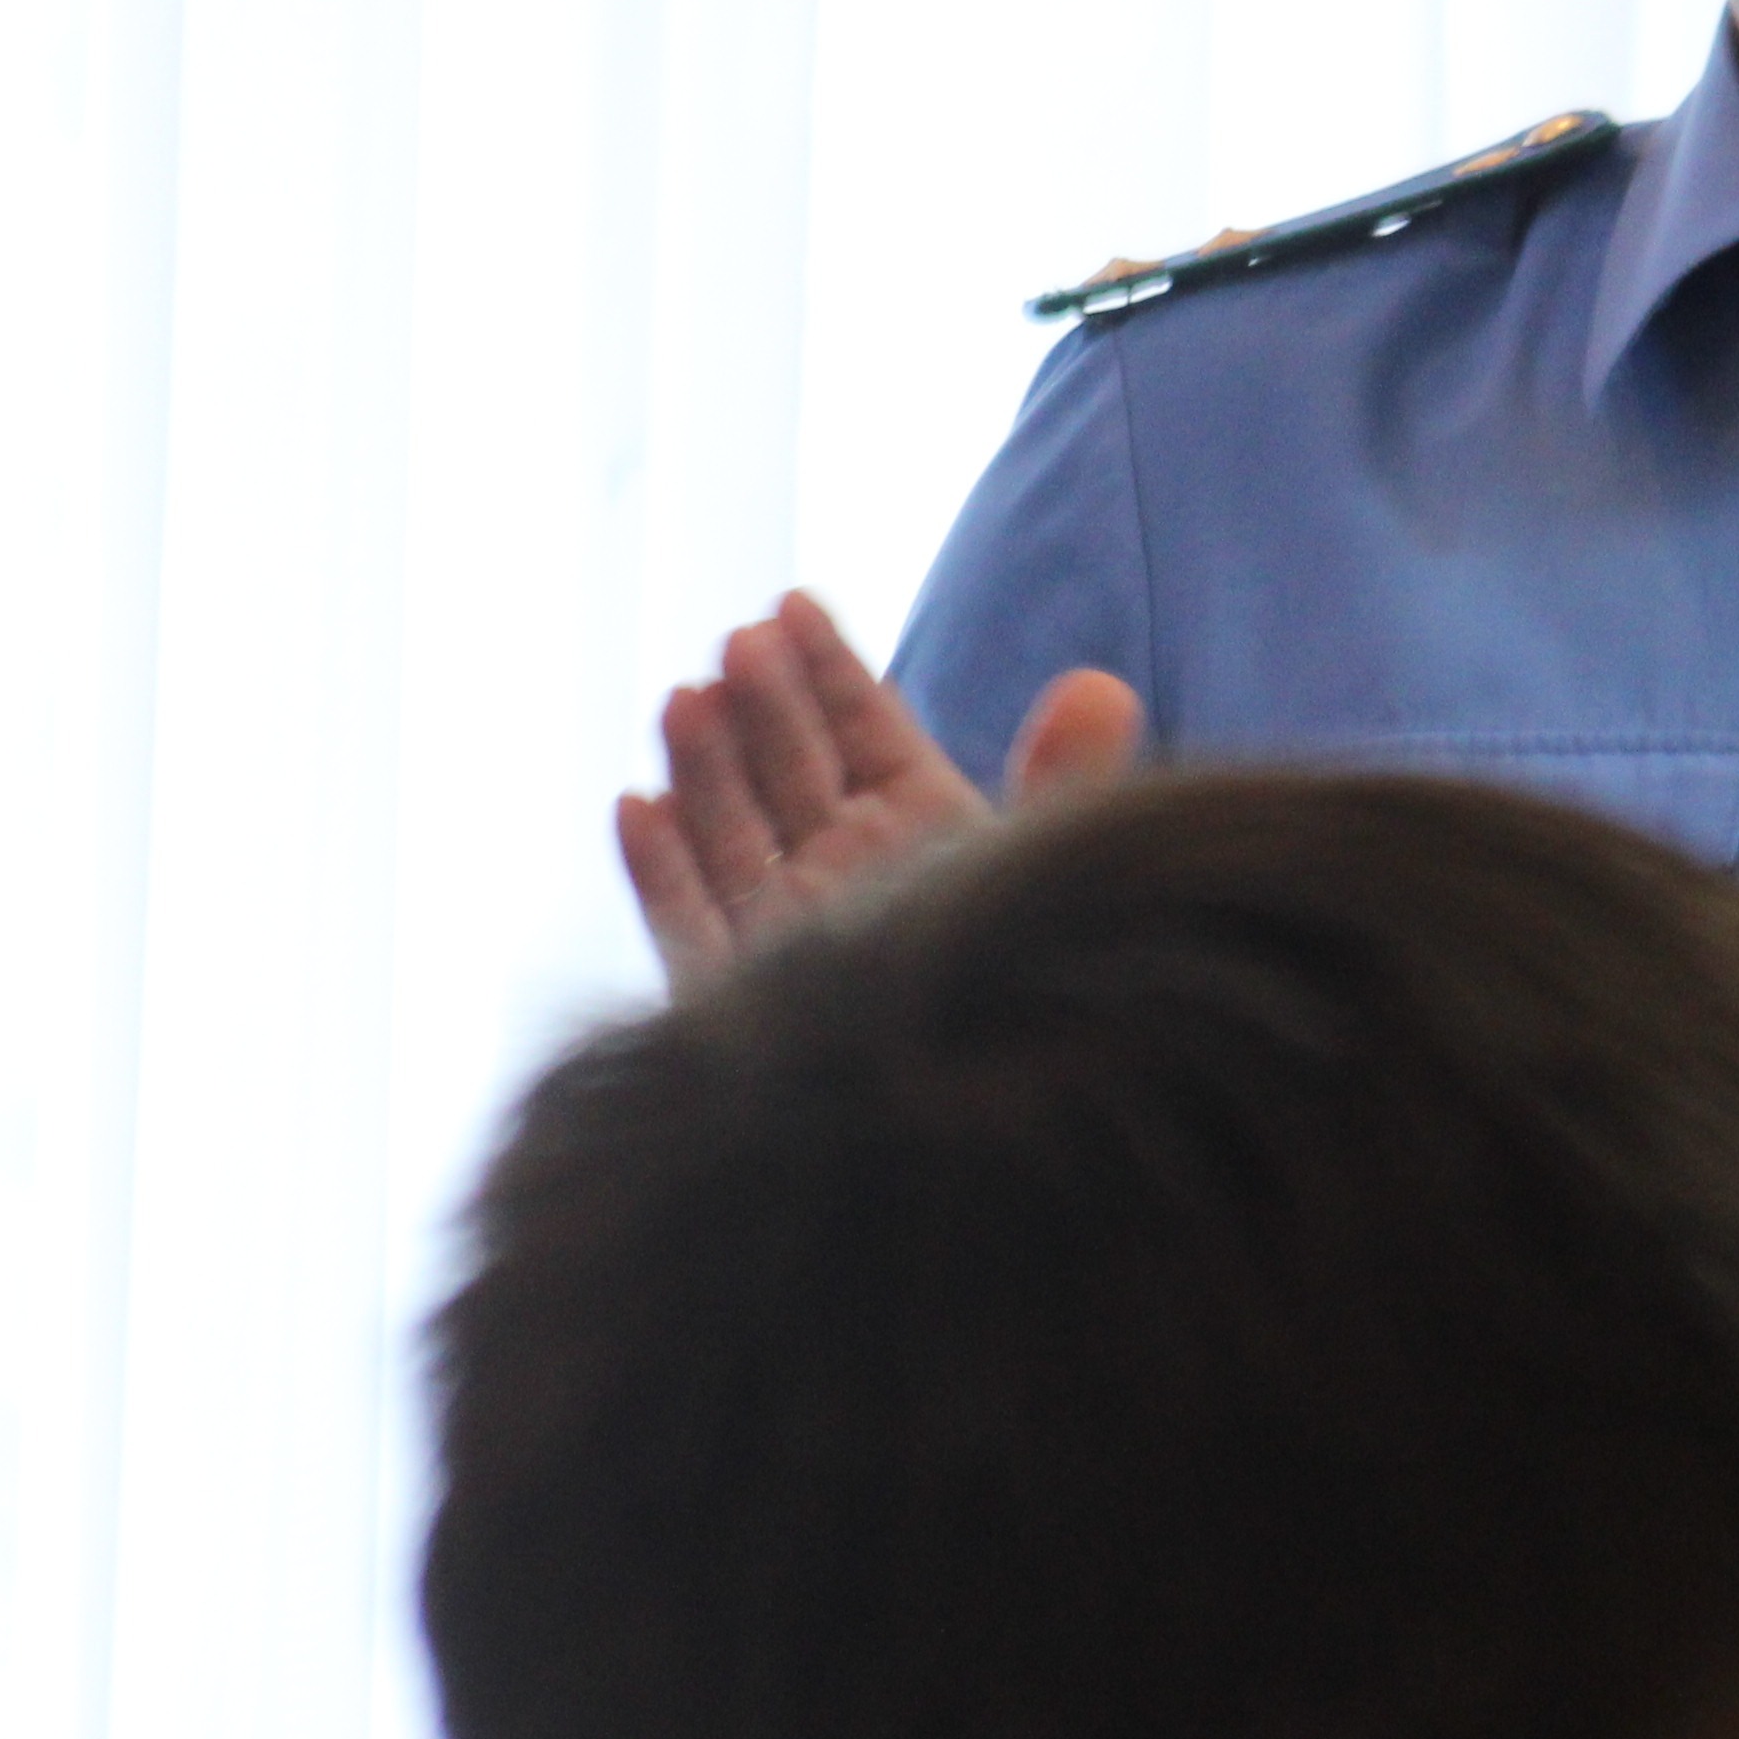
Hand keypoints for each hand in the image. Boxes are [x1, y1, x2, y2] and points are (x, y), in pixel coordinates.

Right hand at [612, 591, 1143, 993]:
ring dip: (705, 769)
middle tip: (742, 643)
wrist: (983, 1133)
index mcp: (920, 832)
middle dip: (764, 706)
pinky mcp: (737, 1000)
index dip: (830, 670)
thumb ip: (1063, 781)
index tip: (793, 604)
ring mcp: (786, 935)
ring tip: (684, 700)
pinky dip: (662, 873)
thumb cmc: (1022, 990)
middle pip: (792, 772)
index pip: (866, 732)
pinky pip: (691, 928)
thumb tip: (1101, 681)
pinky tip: (636, 809)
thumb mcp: (1041, 873)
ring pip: (733, 836)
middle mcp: (845, 875)